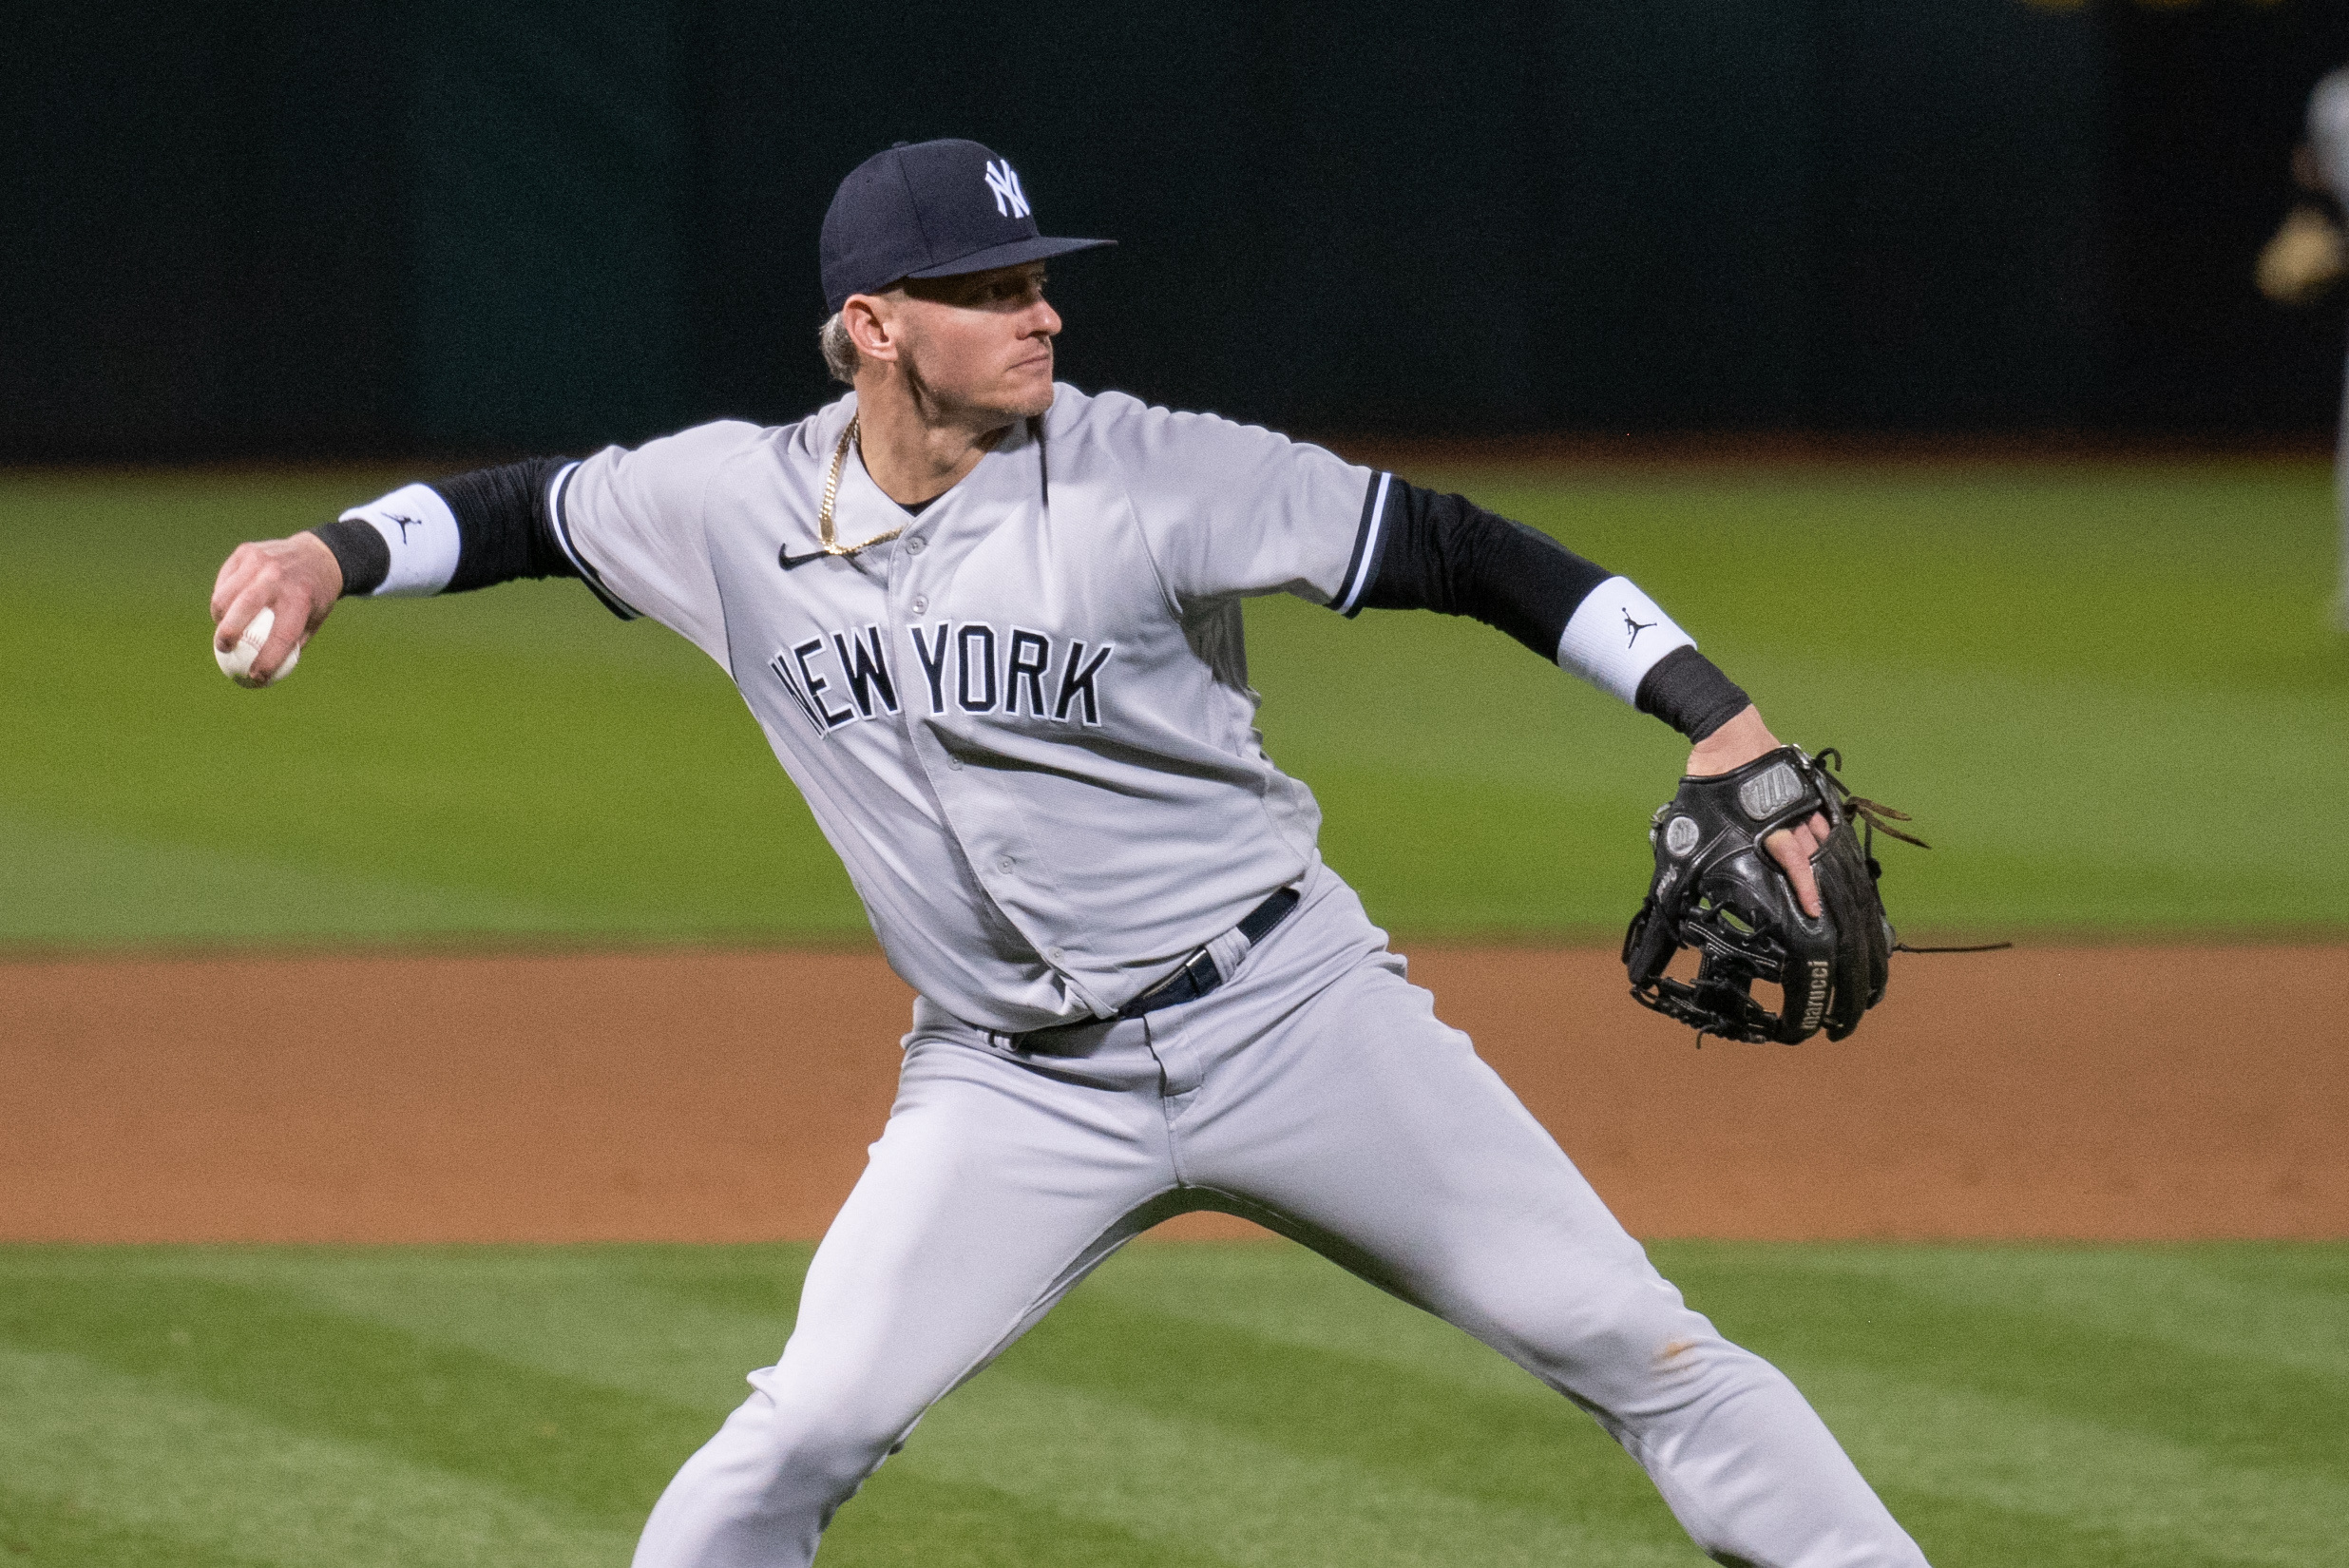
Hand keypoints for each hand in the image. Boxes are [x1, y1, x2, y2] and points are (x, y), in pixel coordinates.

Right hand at [210, 533, 343, 685]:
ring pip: (226, 593)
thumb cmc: (314, 597)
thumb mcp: (314, 620)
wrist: (318, 555)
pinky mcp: (246, 551)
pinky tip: (226, 609)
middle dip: (227, 633)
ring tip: (224, 629)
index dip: (267, 660)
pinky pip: (225, 580)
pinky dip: (222, 598)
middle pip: (243, 608)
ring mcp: (260, 561)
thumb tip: (267, 674)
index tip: (255, 677)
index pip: (281, 635)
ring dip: (220, 616)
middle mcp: (278, 577)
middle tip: (223, 649)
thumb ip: (292, 645)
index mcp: (301, 598)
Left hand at [1684, 704, 1829, 917]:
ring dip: (1825, 855)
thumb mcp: (1699, 813)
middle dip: (1819, 878)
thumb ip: (1701, 841)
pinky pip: (1820, 811)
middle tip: (1824, 899)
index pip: (1793, 863)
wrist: (1728, 732)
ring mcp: (1799, 799)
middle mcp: (1788, 815)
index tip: (1814, 910)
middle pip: (1812, 854)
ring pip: (1821, 834)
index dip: (1805, 888)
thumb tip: (1680, 872)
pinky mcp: (1802, 785)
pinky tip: (1827, 842)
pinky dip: (1826, 829)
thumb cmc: (1711, 774)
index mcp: (1765, 827)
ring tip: (1829, 875)